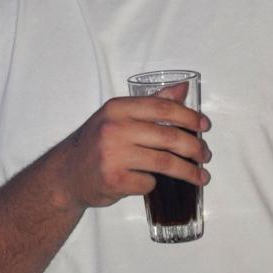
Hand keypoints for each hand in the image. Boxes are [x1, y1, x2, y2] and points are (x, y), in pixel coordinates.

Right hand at [57, 86, 210, 210]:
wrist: (67, 173)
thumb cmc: (99, 141)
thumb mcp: (120, 115)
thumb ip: (152, 102)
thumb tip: (183, 88)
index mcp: (118, 108)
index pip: (162, 108)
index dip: (188, 116)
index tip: (205, 125)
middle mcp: (114, 129)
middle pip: (168, 137)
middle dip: (194, 147)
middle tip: (205, 155)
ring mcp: (113, 155)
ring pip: (164, 163)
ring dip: (188, 172)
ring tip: (201, 176)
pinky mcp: (114, 180)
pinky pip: (148, 183)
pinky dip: (156, 184)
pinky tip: (157, 183)